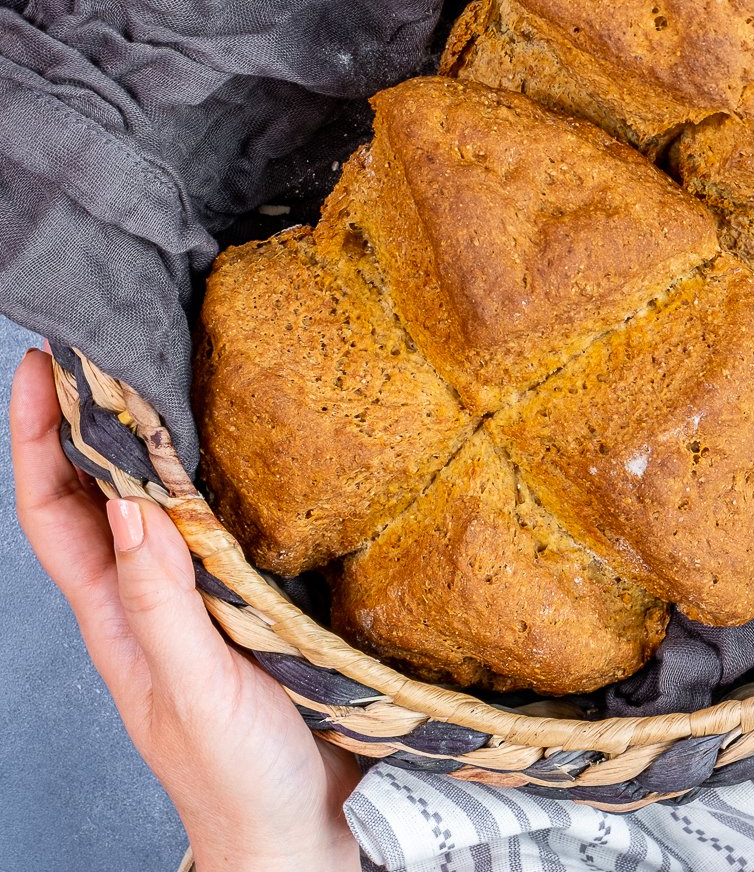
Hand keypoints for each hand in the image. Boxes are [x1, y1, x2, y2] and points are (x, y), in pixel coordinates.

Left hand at [11, 350, 361, 871]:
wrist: (296, 830)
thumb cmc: (236, 776)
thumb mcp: (193, 688)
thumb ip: (161, 601)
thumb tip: (131, 502)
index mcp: (116, 615)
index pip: (55, 513)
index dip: (38, 440)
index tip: (44, 368)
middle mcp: (146, 596)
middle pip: (97, 494)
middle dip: (86, 420)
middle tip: (106, 347)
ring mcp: (195, 599)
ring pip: (155, 504)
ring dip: (146, 441)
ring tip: (162, 376)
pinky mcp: (247, 602)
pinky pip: (215, 527)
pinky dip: (211, 478)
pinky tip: (237, 451)